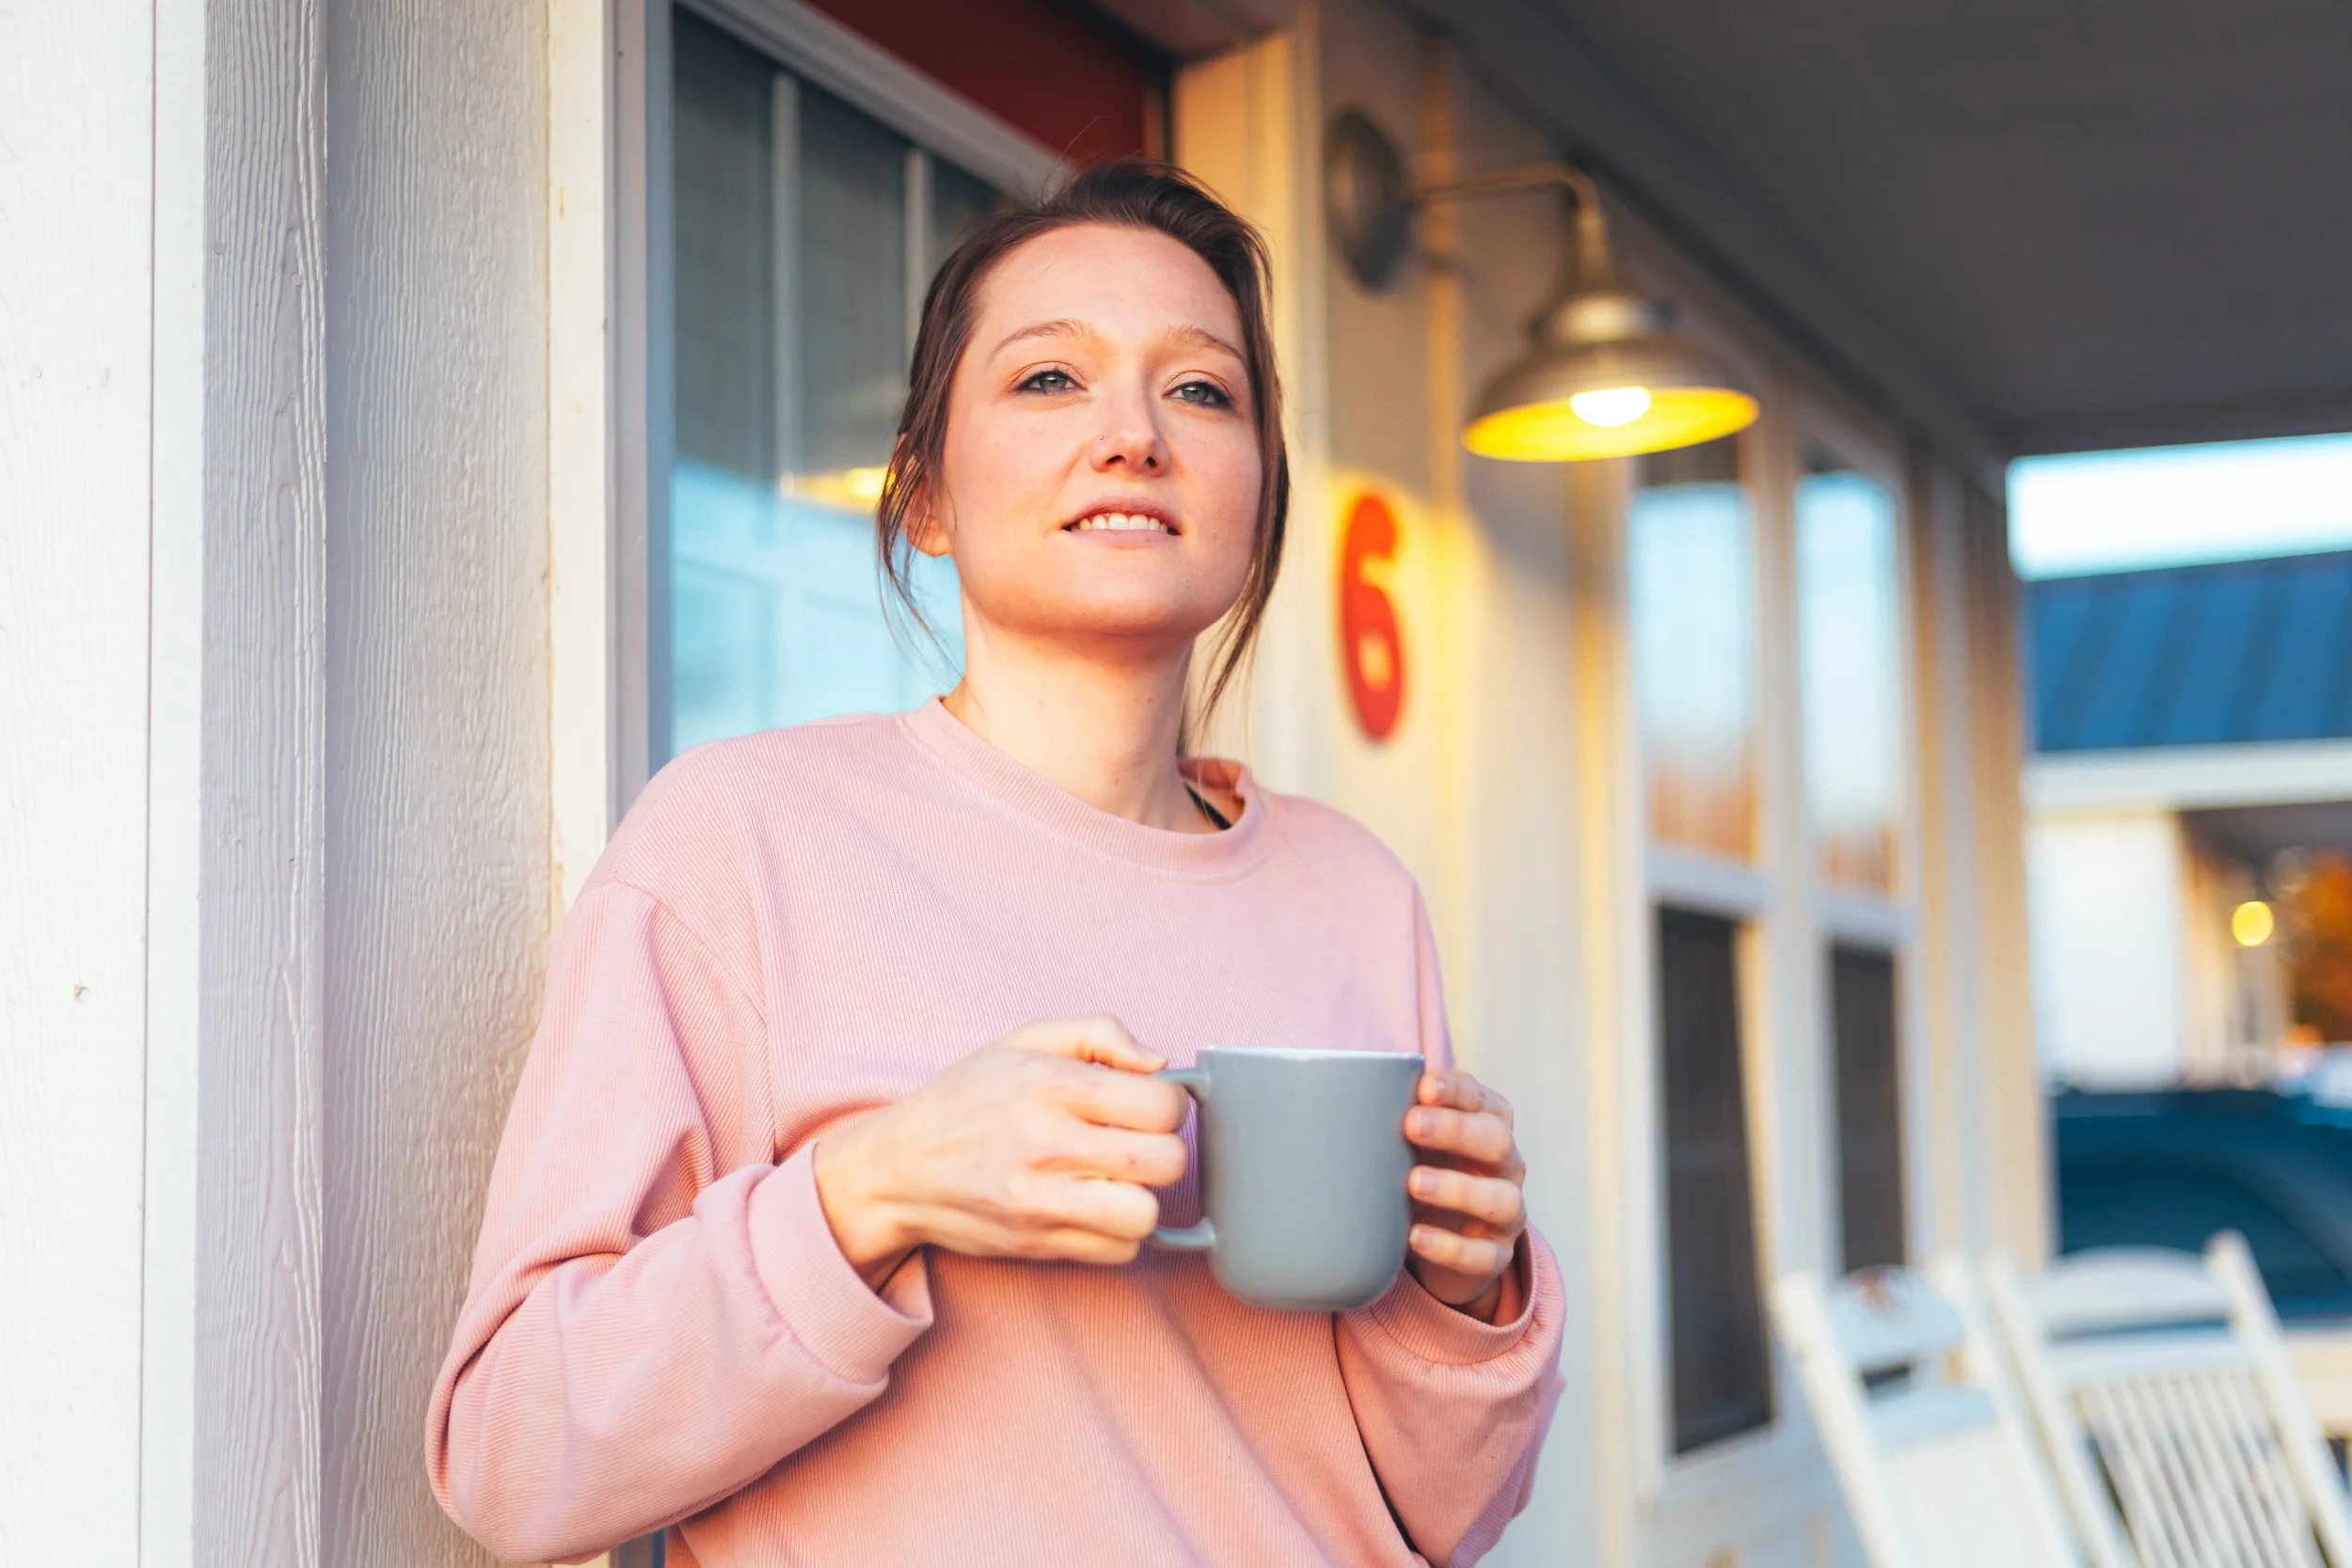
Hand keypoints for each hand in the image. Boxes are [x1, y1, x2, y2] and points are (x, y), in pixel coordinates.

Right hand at [811, 1016, 1189, 1289]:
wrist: (897, 1168)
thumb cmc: (967, 1098)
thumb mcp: (1025, 1040)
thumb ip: (1101, 1034)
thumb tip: (1160, 1063)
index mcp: (1052, 1085)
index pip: (1162, 1106)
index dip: (1170, 1106)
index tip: (1147, 1107)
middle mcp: (1049, 1144)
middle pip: (1165, 1163)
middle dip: (1163, 1151)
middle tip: (1135, 1144)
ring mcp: (1042, 1201)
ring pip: (1146, 1215)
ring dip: (1143, 1198)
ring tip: (1117, 1181)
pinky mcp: (1038, 1244)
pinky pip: (1118, 1252)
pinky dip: (1118, 1234)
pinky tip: (1093, 1207)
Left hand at [1402, 1068, 1526, 1320]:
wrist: (1440, 1239)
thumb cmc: (1418, 1169)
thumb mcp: (1405, 1141)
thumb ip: (1380, 1116)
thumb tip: (1314, 1096)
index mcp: (1486, 1125)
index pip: (1481, 1099)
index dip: (1457, 1090)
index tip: (1423, 1087)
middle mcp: (1504, 1165)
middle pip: (1497, 1140)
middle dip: (1456, 1130)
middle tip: (1410, 1125)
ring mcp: (1505, 1212)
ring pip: (1502, 1199)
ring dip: (1458, 1188)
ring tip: (1413, 1183)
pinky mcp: (1495, 1255)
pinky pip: (1484, 1255)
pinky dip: (1450, 1247)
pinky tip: (1415, 1237)